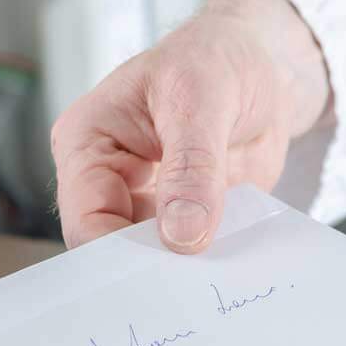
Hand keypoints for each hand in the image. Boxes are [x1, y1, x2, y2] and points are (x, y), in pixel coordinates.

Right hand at [51, 0, 330, 252]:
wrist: (261, 62)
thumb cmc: (214, 59)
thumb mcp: (203, 99)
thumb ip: (193, 167)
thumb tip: (182, 234)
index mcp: (86, 142)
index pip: (85, 218)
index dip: (116, 253)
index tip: (160, 274)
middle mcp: (107, 179)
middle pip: (111, 247)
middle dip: (149, 268)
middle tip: (189, 286)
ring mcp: (146, 202)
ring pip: (152, 258)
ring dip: (184, 269)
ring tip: (216, 273)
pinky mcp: (184, 217)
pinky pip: (192, 254)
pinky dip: (213, 260)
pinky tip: (235, 257)